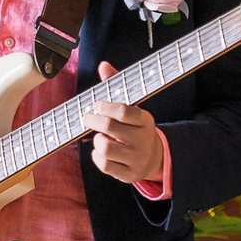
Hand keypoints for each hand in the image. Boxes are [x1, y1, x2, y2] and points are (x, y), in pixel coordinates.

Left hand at [81, 60, 164, 183]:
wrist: (152, 157)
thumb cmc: (135, 127)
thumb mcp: (131, 108)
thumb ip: (117, 86)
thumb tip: (103, 65)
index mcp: (145, 120)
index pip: (124, 110)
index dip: (105, 106)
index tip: (97, 105)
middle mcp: (143, 139)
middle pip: (109, 127)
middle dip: (93, 120)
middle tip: (88, 118)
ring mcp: (136, 158)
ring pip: (105, 148)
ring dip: (97, 140)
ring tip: (100, 137)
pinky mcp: (129, 174)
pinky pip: (104, 165)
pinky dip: (97, 156)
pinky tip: (101, 151)